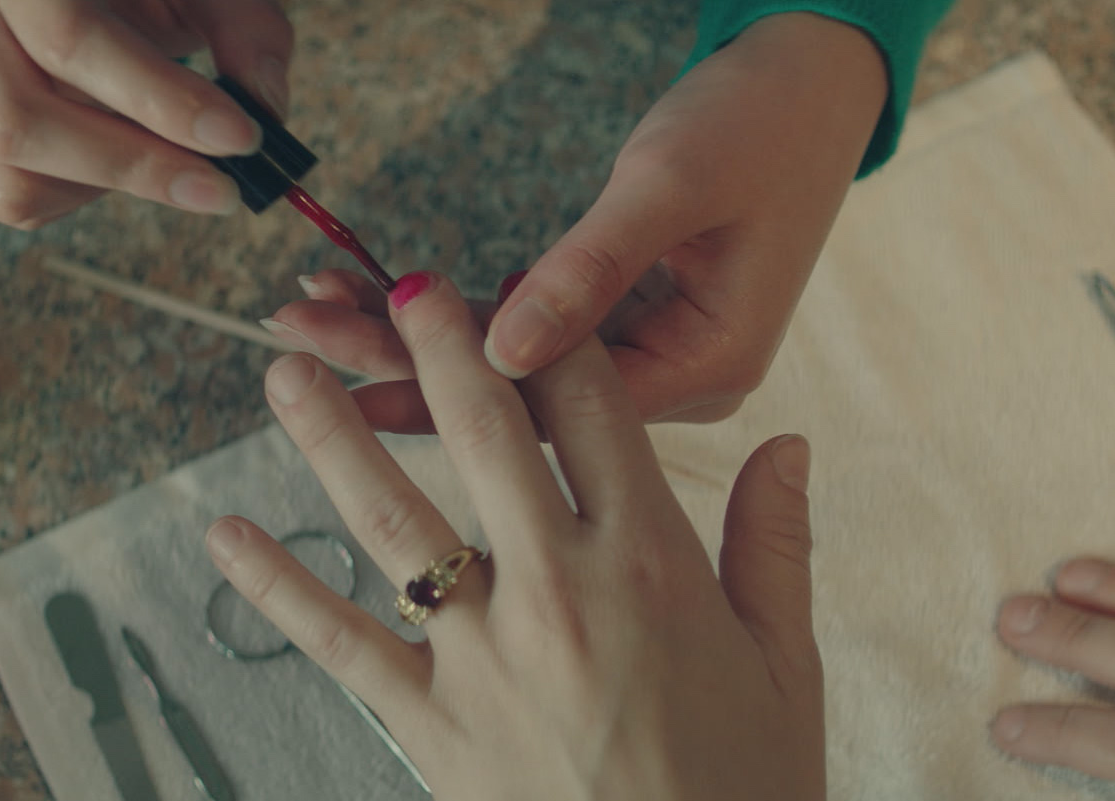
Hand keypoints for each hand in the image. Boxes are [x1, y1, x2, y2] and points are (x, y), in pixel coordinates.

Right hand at [0, 0, 292, 227]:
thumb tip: (264, 107)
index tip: (240, 137)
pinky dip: (68, 197)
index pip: (70, 38)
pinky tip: (98, 159)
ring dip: (100, 185)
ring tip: (151, 155)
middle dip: (134, 165)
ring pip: (5, 173)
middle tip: (221, 189)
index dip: (160, 98)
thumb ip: (246, 32)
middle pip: (17, 118)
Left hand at [208, 272, 824, 800]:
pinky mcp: (430, 725)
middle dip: (440, 345)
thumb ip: (775, 545)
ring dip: (333, 438)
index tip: (523, 293)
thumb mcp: (789, 670)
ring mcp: (483, 658)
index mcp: (656, 566)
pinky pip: (339, 642)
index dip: (556, 338)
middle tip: (400, 284)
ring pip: (393, 521)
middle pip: (484, 436)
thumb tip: (788, 443)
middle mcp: (561, 592)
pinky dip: (277, 587)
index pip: (595, 414)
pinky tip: (221, 535)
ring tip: (285, 371)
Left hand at [261, 12, 886, 430]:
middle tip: (298, 333)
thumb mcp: (670, 188)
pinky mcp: (630, 321)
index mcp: (706, 370)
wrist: (817, 78)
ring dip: (419, 335)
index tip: (346, 369)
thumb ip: (588, 272)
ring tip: (315, 306)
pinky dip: (461, 311)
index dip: (443, 392)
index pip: (554, 408)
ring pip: (516, 365)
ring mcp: (653, 355)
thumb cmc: (759, 123)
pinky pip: (534, 328)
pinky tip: (383, 295)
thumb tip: (496, 351)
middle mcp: (677, 380)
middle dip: (405, 362)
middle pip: (520, 397)